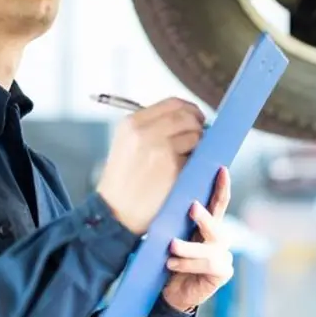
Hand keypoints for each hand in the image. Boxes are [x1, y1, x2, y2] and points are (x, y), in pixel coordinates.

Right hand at [96, 97, 205, 234]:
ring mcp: (160, 149)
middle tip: (200, 137)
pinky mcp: (172, 168)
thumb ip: (151, 128)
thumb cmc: (123, 181)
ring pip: (195, 135)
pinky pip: (196, 157)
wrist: (115, 212)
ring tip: (188, 158)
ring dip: (198, 146)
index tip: (196, 118)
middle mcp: (145, 132)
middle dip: (198, 126)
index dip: (190, 109)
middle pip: (187, 116)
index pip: (172, 103)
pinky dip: (196, 162)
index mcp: (132, 123)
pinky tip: (186, 171)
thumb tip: (186, 119)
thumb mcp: (126, 144)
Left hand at [161, 167, 233, 312]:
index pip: (218, 203)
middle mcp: (219, 239)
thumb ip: (175, 223)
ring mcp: (224, 256)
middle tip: (192, 207)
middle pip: (216, 224)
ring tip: (171, 247)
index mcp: (208, 226)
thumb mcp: (172, 238)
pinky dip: (187, 264)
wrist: (170, 292)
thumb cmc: (170, 260)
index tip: (221, 169)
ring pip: (209, 248)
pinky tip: (172, 265)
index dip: (221, 186)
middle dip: (204, 217)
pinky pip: (207, 265)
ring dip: (188, 248)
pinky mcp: (223, 273)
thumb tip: (165, 201)